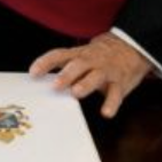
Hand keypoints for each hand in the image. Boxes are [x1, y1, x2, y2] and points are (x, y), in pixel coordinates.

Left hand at [29, 32, 152, 118]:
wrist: (129, 48)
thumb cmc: (97, 58)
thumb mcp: (81, 57)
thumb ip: (64, 68)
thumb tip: (41, 85)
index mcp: (78, 54)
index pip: (59, 55)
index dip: (45, 62)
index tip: (33, 73)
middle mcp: (91, 61)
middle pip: (78, 64)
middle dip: (67, 74)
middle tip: (55, 85)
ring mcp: (106, 71)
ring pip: (96, 76)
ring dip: (86, 84)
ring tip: (76, 92)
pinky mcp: (120, 83)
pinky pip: (116, 93)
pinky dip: (111, 103)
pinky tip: (106, 113)